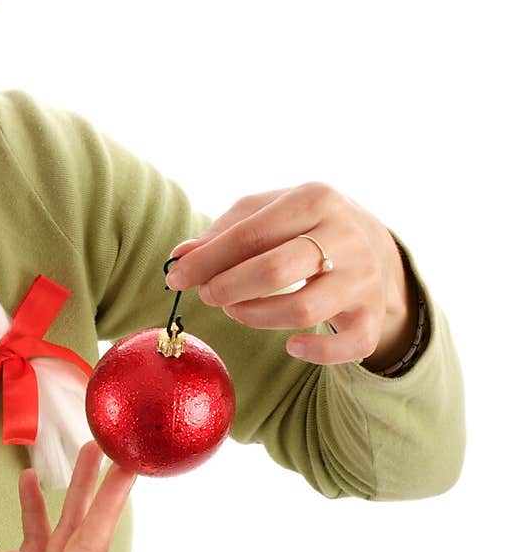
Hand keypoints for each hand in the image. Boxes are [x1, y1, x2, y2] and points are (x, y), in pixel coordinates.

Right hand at [0, 442, 136, 551]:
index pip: (90, 544)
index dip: (111, 504)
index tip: (130, 467)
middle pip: (86, 533)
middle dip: (102, 489)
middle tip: (114, 446)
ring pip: (63, 535)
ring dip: (74, 496)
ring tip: (85, 454)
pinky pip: (33, 544)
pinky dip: (35, 513)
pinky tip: (29, 486)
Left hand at [166, 181, 417, 367]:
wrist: (376, 244)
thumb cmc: (304, 226)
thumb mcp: (269, 212)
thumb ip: (224, 231)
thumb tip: (180, 256)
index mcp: (315, 199)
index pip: (250, 234)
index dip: (206, 260)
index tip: (175, 277)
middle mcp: (346, 235)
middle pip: (274, 271)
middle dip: (228, 288)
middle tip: (208, 295)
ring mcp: (363, 278)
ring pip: (302, 310)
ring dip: (256, 316)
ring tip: (236, 309)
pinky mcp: (372, 316)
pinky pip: (347, 346)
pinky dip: (315, 352)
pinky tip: (290, 345)